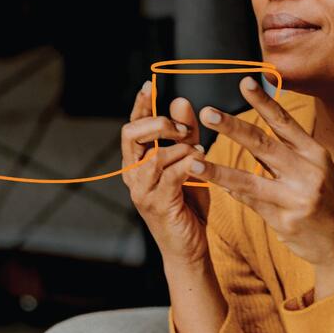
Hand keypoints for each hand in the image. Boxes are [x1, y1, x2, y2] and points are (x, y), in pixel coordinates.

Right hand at [121, 79, 212, 265]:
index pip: (132, 126)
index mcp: (137, 162)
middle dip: (159, 124)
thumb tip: (180, 101)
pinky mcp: (158, 205)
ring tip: (198, 151)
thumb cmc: (188, 205)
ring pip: (154, 155)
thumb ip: (184, 134)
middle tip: (182, 128)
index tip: (149, 85)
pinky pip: (171, 175)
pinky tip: (201, 163)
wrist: (189, 248)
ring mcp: (142, 191)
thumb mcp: (187, 162)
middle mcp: (133, 174)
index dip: (140, 105)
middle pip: (133, 135)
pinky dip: (188, 164)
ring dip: (179, 148)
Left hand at [187, 76, 333, 300]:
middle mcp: (308, 171)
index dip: (264, 101)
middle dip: (232, 127)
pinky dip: (233, 192)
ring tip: (194, 161)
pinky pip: (251, 202)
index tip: (245, 81)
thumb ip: (289, 154)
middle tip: (208, 113)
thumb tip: (253, 136)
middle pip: (263, 143)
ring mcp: (296, 197)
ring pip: (249, 178)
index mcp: (315, 154)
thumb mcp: (318, 172)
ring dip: (218, 169)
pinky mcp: (285, 220)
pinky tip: (215, 185)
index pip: (285, 122)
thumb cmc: (330, 204)